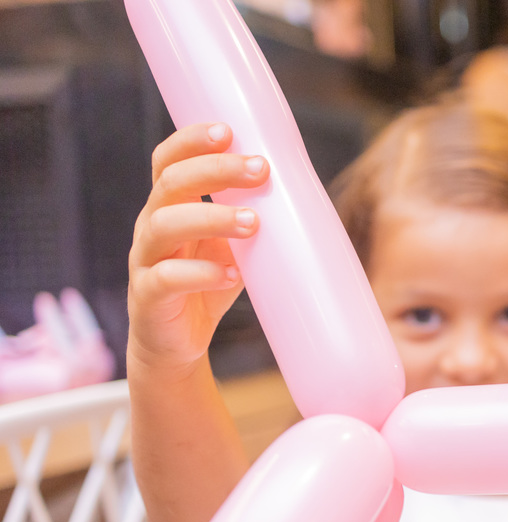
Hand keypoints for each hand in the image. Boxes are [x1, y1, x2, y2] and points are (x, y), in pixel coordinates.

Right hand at [127, 122, 269, 374]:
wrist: (176, 344)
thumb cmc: (207, 283)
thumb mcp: (232, 246)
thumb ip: (251, 218)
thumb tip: (301, 194)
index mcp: (168, 206)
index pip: (168, 161)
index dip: (191, 141)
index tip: (228, 131)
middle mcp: (151, 226)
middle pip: (170, 184)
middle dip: (215, 171)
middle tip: (260, 169)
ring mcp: (145, 260)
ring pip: (164, 225)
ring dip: (212, 219)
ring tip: (253, 222)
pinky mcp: (148, 297)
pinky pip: (167, 279)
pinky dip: (201, 274)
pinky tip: (231, 275)